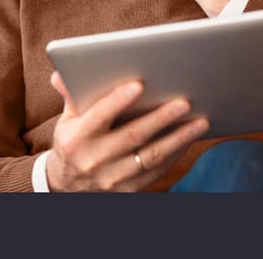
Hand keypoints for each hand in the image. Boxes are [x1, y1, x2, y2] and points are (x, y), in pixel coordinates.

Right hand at [45, 71, 208, 191]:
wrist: (66, 186)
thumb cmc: (73, 141)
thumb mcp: (67, 119)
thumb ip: (71, 95)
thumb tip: (62, 72)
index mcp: (76, 139)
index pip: (99, 116)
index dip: (118, 100)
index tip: (140, 83)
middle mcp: (94, 161)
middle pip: (133, 136)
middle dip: (161, 118)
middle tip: (185, 101)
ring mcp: (112, 179)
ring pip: (152, 156)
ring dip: (179, 138)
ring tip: (200, 121)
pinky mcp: (128, 191)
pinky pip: (157, 171)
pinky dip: (176, 154)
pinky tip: (191, 138)